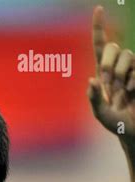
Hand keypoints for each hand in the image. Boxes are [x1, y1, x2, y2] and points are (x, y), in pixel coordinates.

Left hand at [88, 5, 134, 142]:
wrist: (134, 129)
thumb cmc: (115, 124)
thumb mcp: (101, 115)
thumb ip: (94, 100)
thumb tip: (91, 80)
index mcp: (102, 74)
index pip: (100, 46)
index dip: (100, 27)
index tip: (98, 9)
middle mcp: (117, 68)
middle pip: (112, 48)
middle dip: (109, 64)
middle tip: (108, 85)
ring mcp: (131, 70)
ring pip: (127, 55)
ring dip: (121, 74)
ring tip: (122, 92)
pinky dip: (133, 80)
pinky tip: (131, 92)